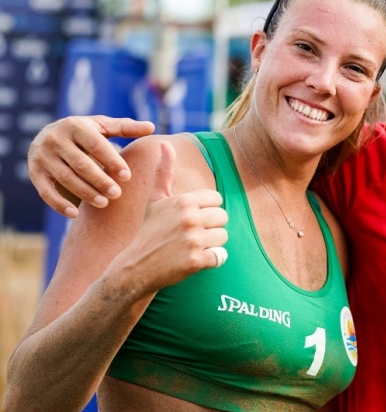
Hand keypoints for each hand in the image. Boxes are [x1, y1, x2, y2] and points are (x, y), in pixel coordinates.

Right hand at [28, 115, 154, 216]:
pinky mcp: (35, 173)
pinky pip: (45, 192)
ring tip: (104, 203)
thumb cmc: (85, 132)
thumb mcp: (102, 126)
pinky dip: (59, 204)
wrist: (47, 135)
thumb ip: (126, 128)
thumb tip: (152, 126)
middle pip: (80, 164)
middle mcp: (55, 140)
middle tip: (117, 194)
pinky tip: (75, 214)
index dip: (112, 161)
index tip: (127, 176)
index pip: (95, 145)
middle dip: (100, 180)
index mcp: (75, 125)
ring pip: (65, 179)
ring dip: (85, 193)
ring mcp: (42, 157)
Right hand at [116, 142, 227, 292]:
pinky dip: (212, 260)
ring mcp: (193, 240)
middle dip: (210, 227)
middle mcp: (189, 218)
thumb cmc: (149, 231)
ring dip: (212, 244)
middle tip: (189, 235)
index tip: (189, 219)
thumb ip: (164, 172)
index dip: (206, 210)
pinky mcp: (197, 260)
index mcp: (184, 201)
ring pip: (224, 237)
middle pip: (223, 218)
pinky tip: (193, 260)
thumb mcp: (155, 200)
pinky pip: (221, 256)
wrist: (135, 267)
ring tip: (190, 247)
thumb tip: (165, 144)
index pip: (217, 200)